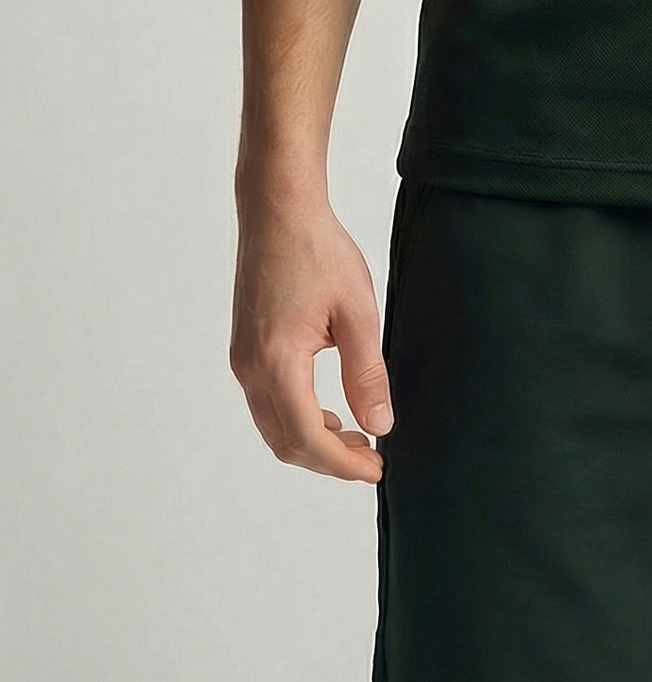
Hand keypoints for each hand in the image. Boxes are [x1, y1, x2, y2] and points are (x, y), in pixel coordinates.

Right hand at [230, 187, 392, 481]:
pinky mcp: (244, 347)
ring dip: (312, 441)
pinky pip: (266, 402)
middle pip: (284, 441)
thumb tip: (379, 426)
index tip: (376, 470)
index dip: (342, 463)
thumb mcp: (356, 312)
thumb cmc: (318, 252)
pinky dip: (297, 418)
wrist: (278, 211)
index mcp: (277, 361)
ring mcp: (242, 358)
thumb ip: (366, 373)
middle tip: (371, 459)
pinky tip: (329, 410)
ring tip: (356, 436)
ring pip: (273, 425)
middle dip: (328, 460)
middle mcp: (250, 367)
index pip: (307, 438)